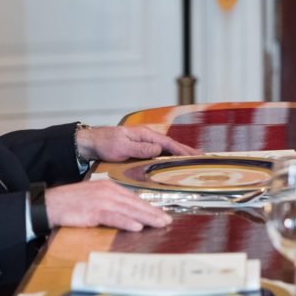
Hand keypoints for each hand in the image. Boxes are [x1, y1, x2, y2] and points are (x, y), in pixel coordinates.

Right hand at [44, 179, 171, 230]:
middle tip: (168, 220)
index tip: (161, 213)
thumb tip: (126, 213)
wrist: (50, 203)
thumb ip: (110, 203)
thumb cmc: (71, 203)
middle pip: (135, 203)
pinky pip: (114, 217)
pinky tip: (138, 227)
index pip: (133, 198)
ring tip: (160, 224)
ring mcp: (102, 200)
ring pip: (129, 210)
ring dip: (146, 218)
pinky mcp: (94, 211)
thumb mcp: (94, 198)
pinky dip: (127, 222)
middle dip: (153, 212)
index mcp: (109, 187)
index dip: (149, 206)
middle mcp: (108, 191)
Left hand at [79, 125, 199, 161]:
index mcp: (145, 134)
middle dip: (187, 150)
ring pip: (168, 149)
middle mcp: (147, 137)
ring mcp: (145, 142)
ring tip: (195, 159)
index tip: (195, 157)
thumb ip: (140, 148)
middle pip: (172, 144)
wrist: (92, 142)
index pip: (168, 143)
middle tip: (203, 157)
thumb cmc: (105, 143)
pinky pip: (161, 152)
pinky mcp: (141, 148)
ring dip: (181, 153)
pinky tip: (176, 161)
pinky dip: (171, 156)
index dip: (182, 151)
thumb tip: (158, 150)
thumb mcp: (122, 146)